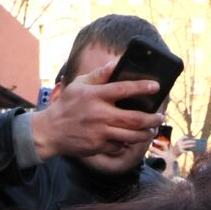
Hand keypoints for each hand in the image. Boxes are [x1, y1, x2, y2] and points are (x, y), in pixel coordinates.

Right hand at [30, 60, 164, 160]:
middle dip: (152, 119)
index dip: (142, 87)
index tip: (156, 87)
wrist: (50, 132)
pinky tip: (132, 138)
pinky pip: (120, 145)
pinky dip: (128, 142)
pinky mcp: (99, 146)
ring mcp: (100, 132)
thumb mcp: (79, 84)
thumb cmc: (67, 105)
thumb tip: (118, 62)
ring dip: (145, 133)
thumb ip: (100, 74)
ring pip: (131, 135)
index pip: (123, 89)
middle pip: (134, 118)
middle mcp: (100, 114)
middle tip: (160, 117)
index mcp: (95, 95)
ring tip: (151, 130)